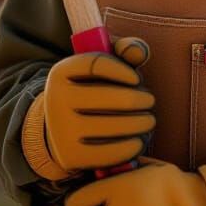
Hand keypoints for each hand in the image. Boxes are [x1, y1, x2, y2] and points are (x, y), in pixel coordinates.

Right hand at [21, 37, 153, 180]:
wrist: (62, 128)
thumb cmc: (93, 89)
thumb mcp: (104, 65)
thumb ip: (125, 49)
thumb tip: (139, 52)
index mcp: (61, 72)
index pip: (96, 64)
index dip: (122, 69)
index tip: (137, 78)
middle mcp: (55, 99)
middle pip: (107, 96)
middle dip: (138, 99)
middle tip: (150, 101)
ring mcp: (60, 130)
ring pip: (111, 126)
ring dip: (139, 123)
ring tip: (149, 120)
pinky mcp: (70, 156)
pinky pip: (107, 153)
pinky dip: (130, 147)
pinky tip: (139, 141)